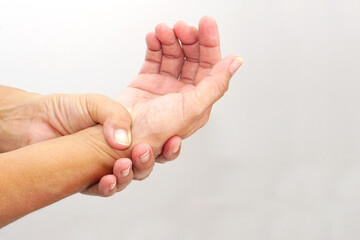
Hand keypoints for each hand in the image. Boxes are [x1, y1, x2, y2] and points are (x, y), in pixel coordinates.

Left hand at [0, 92, 180, 195]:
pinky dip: (108, 186)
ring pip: (129, 177)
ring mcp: (105, 165)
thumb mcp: (96, 103)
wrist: (34, 120)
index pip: (156, 141)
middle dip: (148, 160)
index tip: (173, 139)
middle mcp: (120, 151)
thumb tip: (125, 141)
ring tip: (122, 165)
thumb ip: (115, 116)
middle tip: (142, 151)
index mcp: (128, 132)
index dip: (168, 144)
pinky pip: (104, 188)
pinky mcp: (88, 178)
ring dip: (130, 174)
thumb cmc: (66, 109)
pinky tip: (107, 180)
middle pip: (145, 163)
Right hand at [117, 16, 242, 154]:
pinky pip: (154, 58)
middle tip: (181, 27)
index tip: (206, 24)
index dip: (210, 43)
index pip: (211, 65)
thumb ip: (216, 84)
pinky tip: (153, 38)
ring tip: (162, 31)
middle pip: (192, 57)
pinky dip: (154, 45)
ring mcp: (165, 86)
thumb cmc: (156, 133)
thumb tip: (235, 63)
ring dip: (169, 39)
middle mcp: (184, 92)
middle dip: (188, 38)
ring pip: (173, 54)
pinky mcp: (147, 81)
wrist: (121, 139)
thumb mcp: (192, 108)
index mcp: (199, 100)